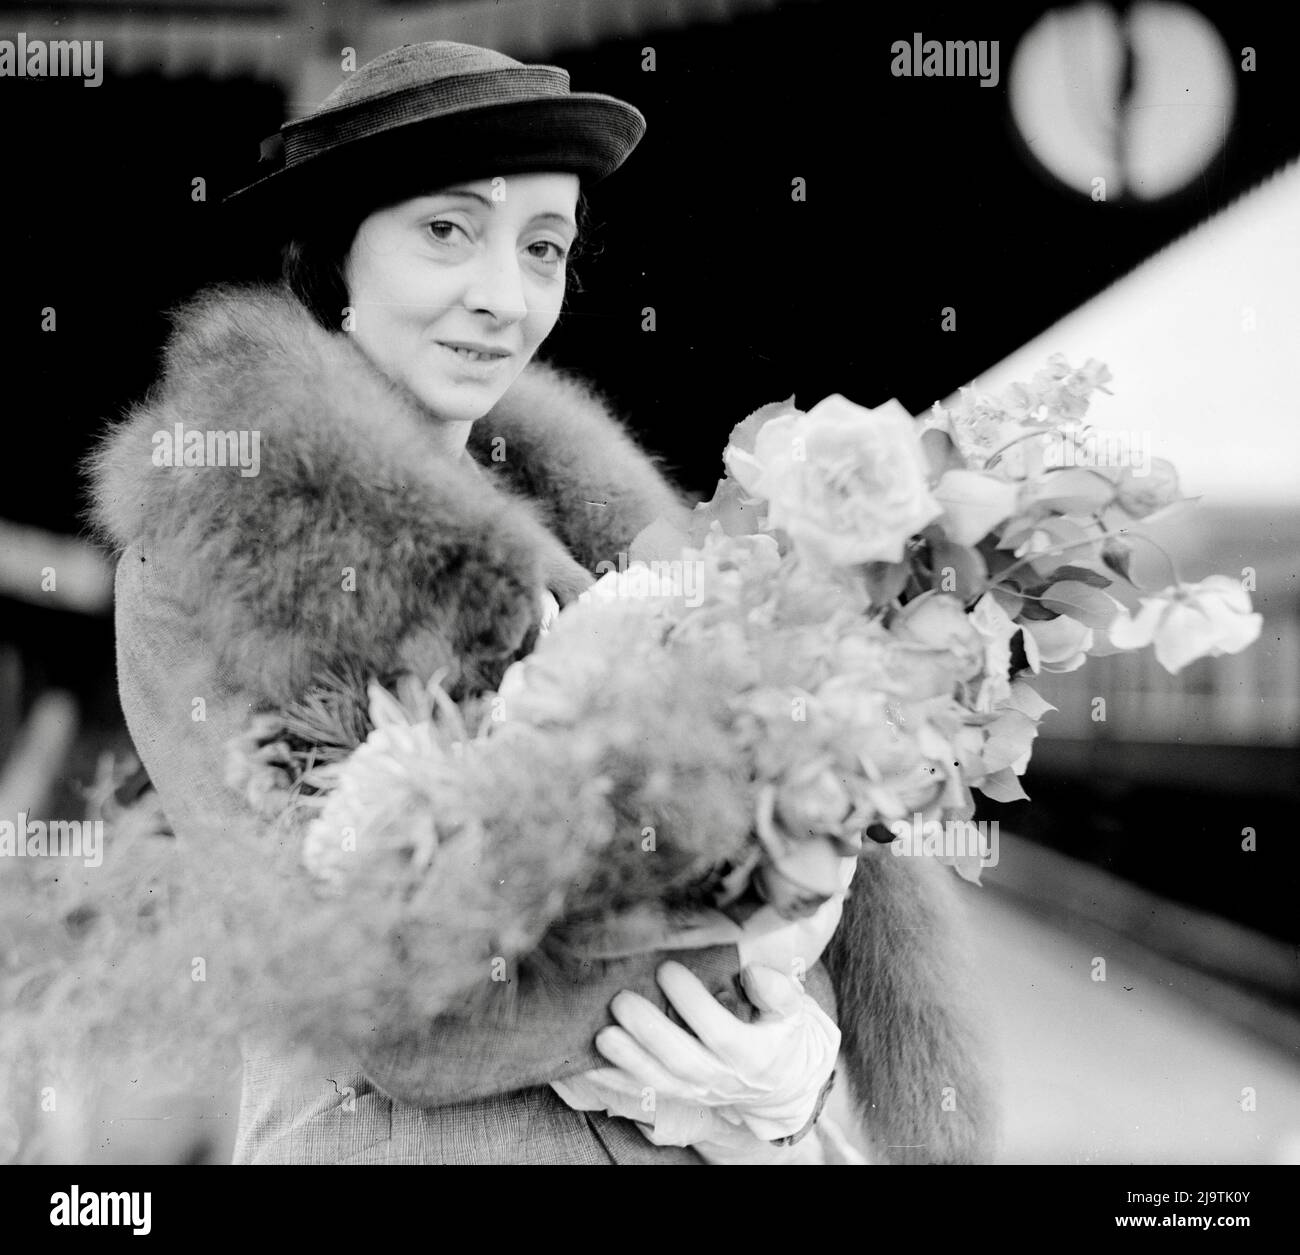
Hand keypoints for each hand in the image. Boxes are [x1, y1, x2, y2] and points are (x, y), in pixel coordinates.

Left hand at [593, 958, 839, 1142]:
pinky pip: (643, 1091)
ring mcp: (698, 1091)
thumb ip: (779, 991)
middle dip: (650, 1031)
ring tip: (603, 1033)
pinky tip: (588, 1062)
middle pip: (682, 1060)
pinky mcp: (678, 1095)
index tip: (668, 969)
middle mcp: (723, 1078)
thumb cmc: (782, 1032)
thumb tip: (754, 972)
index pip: (720, 1032)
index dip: (694, 1003)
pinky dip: (613, 1079)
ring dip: (627, 1059)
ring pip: (659, 1080)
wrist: (782, 1081)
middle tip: (623, 1000)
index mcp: (754, 1055)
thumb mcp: (794, 1010)